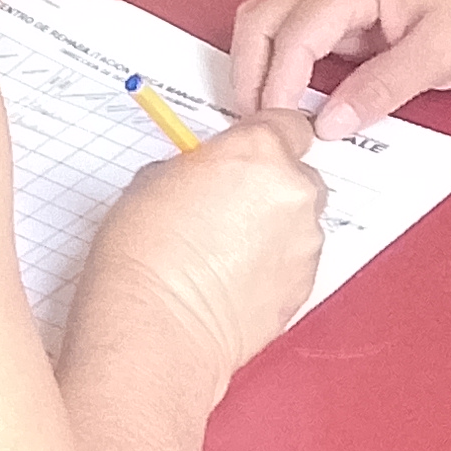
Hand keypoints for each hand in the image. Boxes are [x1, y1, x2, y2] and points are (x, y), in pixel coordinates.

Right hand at [70, 111, 327, 377]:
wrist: (156, 326)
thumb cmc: (145, 257)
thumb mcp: (154, 179)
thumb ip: (198, 167)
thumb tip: (205, 175)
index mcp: (258, 150)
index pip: (287, 124)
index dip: (264, 140)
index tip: (246, 154)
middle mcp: (292, 190)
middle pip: (296, 174)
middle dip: (268, 187)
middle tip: (226, 207)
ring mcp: (304, 240)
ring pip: (298, 221)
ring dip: (272, 229)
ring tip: (223, 252)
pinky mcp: (305, 284)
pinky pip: (295, 261)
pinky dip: (273, 265)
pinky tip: (233, 279)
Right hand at [230, 0, 450, 138]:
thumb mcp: (442, 53)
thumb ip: (382, 87)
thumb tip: (331, 122)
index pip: (292, 32)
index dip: (278, 85)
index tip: (279, 130)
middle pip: (262, 20)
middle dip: (251, 73)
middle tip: (262, 128)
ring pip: (275, 26)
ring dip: (267, 71)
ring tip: (276, 122)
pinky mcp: (353, 13)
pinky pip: (305, 39)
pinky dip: (293, 71)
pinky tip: (304, 106)